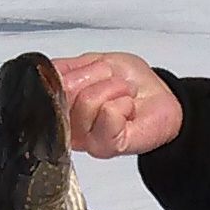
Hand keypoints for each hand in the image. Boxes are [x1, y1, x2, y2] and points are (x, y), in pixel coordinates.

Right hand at [54, 52, 182, 157]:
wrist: (161, 100)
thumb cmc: (130, 84)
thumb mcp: (95, 62)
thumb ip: (67, 67)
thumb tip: (48, 71)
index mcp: (60, 102)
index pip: (48, 81)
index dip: (74, 71)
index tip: (94, 71)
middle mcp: (67, 124)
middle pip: (66, 88)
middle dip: (97, 75)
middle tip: (113, 82)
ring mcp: (84, 138)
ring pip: (87, 100)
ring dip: (115, 88)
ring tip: (123, 95)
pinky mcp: (104, 147)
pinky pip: (108, 113)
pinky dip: (124, 103)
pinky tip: (128, 109)